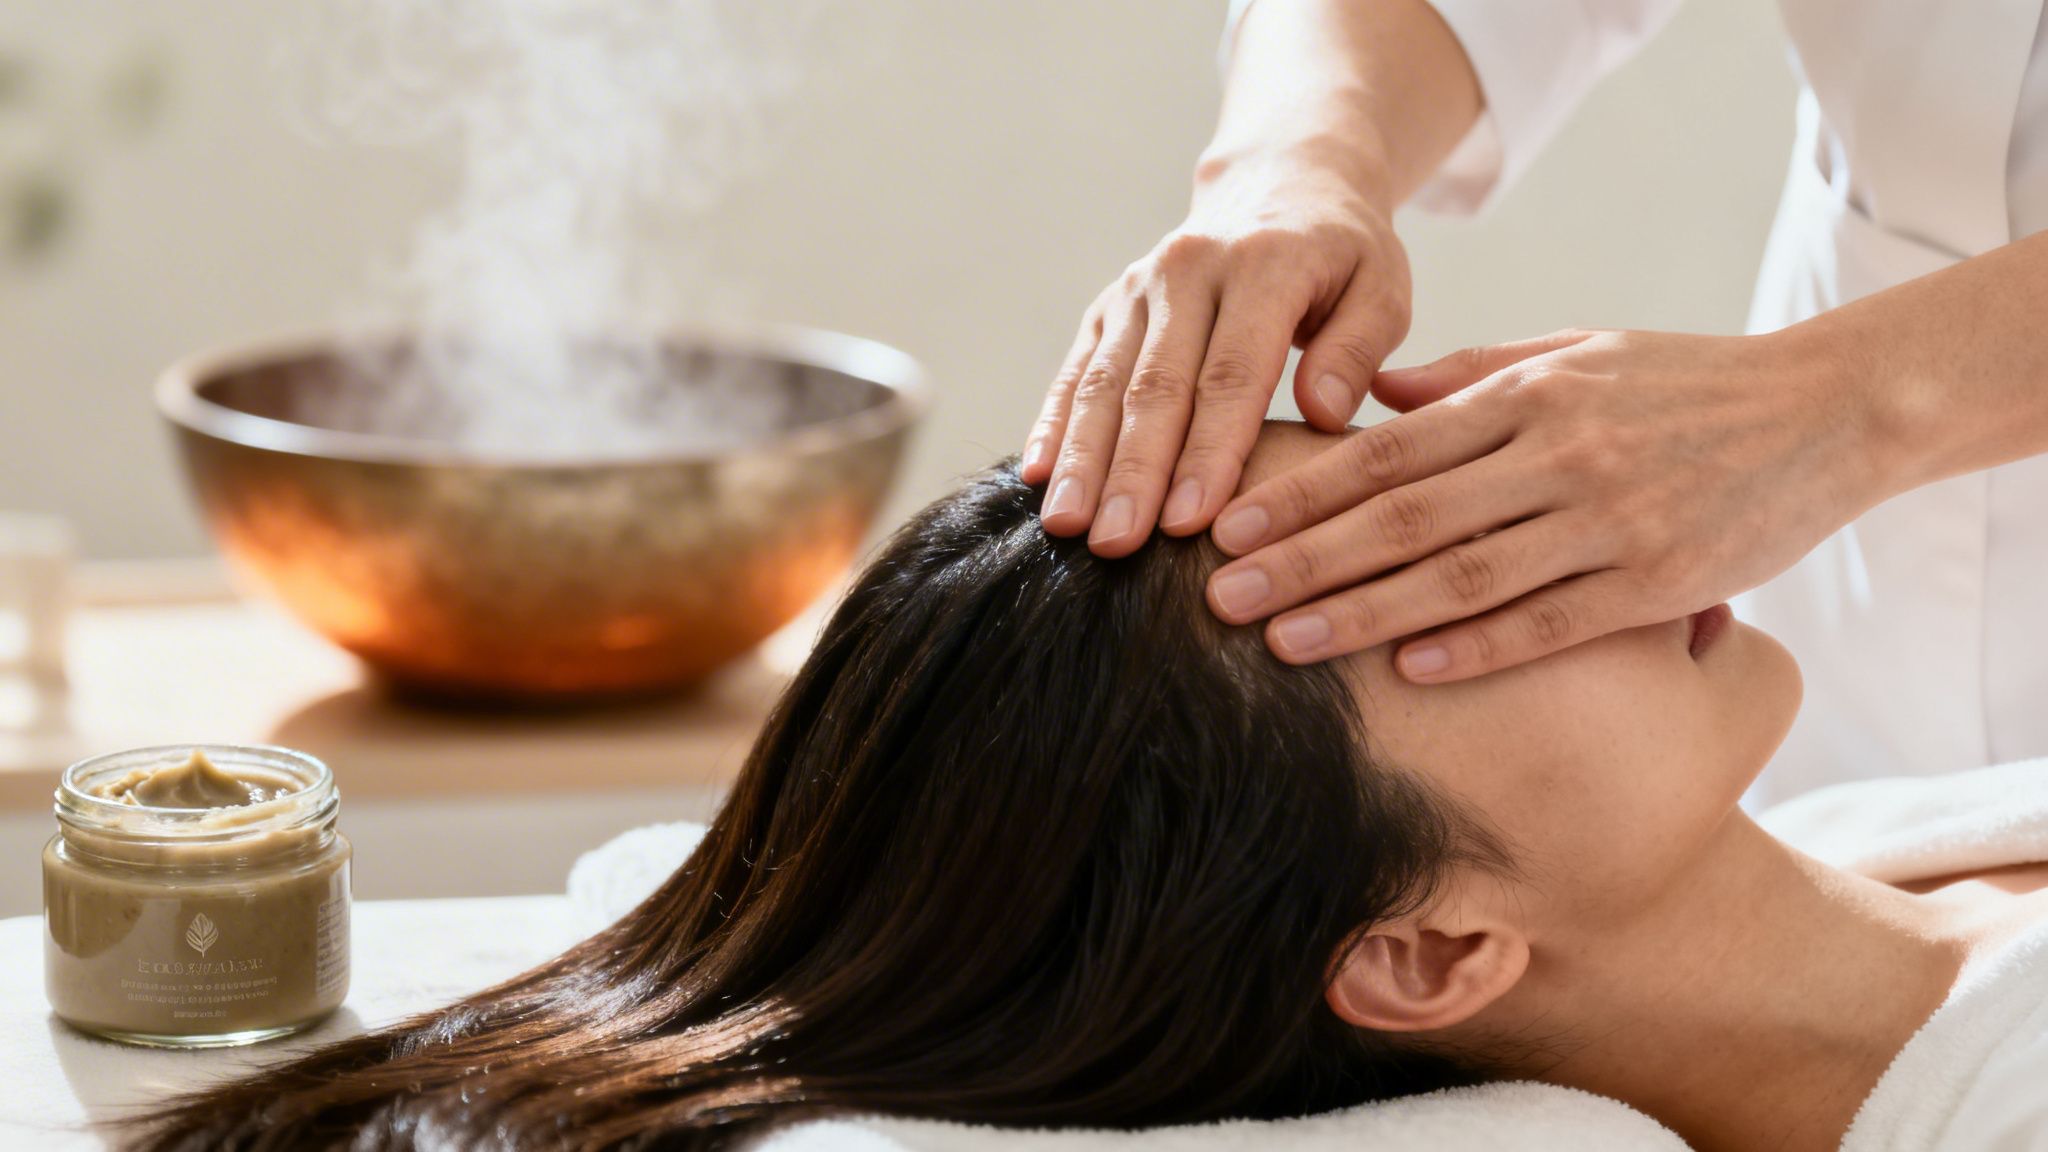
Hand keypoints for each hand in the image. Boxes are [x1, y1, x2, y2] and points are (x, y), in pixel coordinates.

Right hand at [1022, 144, 1412, 556]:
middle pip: (1155, 385)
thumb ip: (1358, 348)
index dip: (1208, 452)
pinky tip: (1037, 479)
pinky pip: (1075, 371)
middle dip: (1132, 471)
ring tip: (1067, 527)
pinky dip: (1053, 425)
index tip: (1191, 522)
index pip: (1232, 374)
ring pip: (1103, 382)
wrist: (1280, 183)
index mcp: (1264, 264)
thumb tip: (1322, 414)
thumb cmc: (1342, 257)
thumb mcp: (1381, 286)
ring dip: (1083, 459)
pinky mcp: (1108, 306)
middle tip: (1115, 544)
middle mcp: (1188, 268)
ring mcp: (1138, 288)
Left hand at [1202, 327, 1892, 679]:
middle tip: (1220, 597)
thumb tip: (1376, 394)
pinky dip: (1479, 645)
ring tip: (1286, 643)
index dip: (1304, 492)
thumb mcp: (1579, 352)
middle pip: (1406, 514)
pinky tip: (1409, 669)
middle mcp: (1557, 453)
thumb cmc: (1683, 382)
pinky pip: (1552, 619)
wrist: (1828, 409)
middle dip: (1306, 558)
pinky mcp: (1659, 578)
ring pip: (1464, 572)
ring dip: (1366, 611)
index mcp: (1528, 394)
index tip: (1230, 527)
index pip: (1390, 449)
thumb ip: (1476, 373)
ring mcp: (1609, 517)